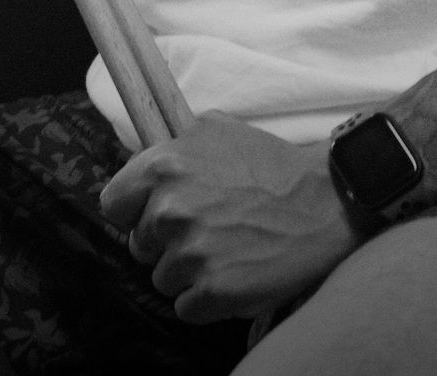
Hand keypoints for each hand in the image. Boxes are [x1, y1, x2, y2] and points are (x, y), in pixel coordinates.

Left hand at [99, 114, 361, 323]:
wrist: (323, 201)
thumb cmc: (271, 164)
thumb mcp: (217, 129)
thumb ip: (174, 145)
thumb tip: (146, 160)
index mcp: (164, 166)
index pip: (113, 204)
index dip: (133, 210)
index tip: (153, 213)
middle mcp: (170, 210)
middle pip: (140, 245)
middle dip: (166, 241)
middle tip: (207, 228)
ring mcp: (190, 254)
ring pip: (163, 278)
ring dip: (189, 270)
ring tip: (227, 248)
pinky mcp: (212, 292)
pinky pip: (186, 307)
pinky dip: (206, 298)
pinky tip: (233, 272)